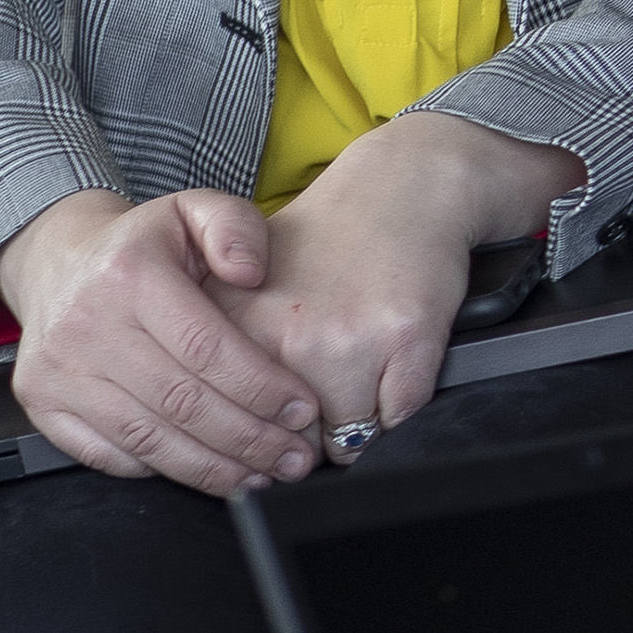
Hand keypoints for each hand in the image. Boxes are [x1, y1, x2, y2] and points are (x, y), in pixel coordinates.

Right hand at [0, 187, 323, 495]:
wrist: (59, 262)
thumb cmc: (144, 244)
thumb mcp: (195, 209)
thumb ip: (236, 228)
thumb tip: (251, 271)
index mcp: (128, 274)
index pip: (205, 347)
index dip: (260, 386)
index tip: (302, 410)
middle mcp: (84, 325)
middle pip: (181, 402)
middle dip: (248, 438)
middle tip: (295, 456)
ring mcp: (56, 371)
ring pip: (148, 438)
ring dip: (213, 467)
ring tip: (263, 474)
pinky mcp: (41, 405)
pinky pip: (110, 454)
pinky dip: (164, 470)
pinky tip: (209, 472)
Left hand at [239, 111, 579, 439]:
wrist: (402, 191)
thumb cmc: (328, 244)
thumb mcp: (247, 288)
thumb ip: (226, 354)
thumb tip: (228, 438)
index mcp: (233, 326)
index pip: (233, 426)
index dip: (255, 435)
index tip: (272, 427)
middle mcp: (285, 338)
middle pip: (291, 442)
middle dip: (306, 437)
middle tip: (321, 397)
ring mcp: (348, 342)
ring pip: (347, 439)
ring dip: (355, 424)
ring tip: (360, 375)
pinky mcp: (406, 343)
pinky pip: (398, 417)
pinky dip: (398, 405)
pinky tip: (392, 363)